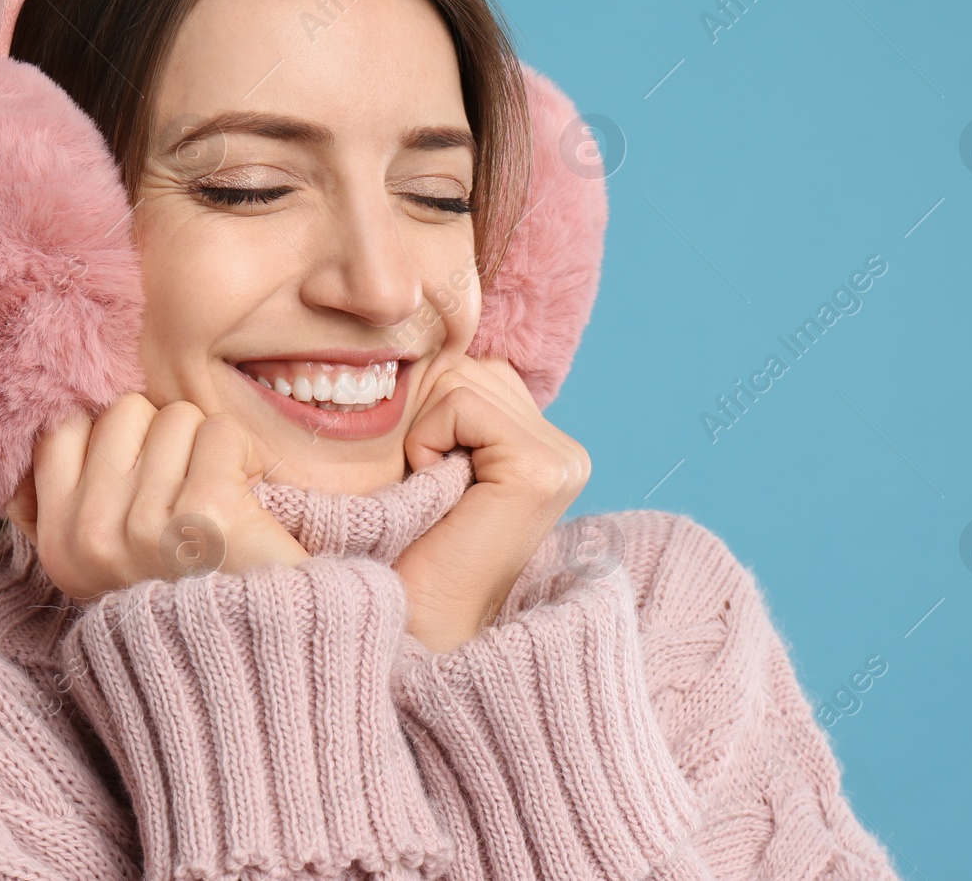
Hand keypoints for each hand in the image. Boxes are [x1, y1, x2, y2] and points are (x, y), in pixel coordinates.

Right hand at [4, 394, 308, 601]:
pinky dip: (244, 455)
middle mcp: (91, 536)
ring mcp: (147, 526)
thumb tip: (75, 413)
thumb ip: (84, 493)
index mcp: (60, 545)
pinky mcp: (206, 516)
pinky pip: (221, 432)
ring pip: (177, 416)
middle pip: (125, 412)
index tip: (146, 472)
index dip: (116, 437)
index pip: (63, 431)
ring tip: (218, 504)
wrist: (261, 668)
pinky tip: (248, 500)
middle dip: (166, 437)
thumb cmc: (193, 598)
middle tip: (190, 492)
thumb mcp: (109, 561)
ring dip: (208, 447)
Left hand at [393, 356, 591, 652]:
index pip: (477, 371)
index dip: (429, 411)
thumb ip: (449, 406)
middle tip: (422, 487)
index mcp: (548, 450)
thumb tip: (425, 338)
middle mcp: (566, 453)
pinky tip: (433, 489)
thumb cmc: (405, 557)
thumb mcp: (433, 467)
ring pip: (463, 377)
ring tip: (430, 493)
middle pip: (470, 367)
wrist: (411, 634)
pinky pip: (462, 402)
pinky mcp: (540, 469)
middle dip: (425, 415)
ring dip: (423, 429)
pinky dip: (427, 439)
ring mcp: (562, 461)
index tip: (422, 474)